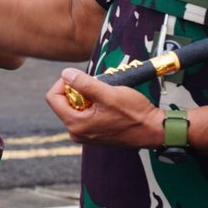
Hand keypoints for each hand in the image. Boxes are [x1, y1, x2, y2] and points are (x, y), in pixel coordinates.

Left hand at [44, 69, 162, 147]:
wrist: (154, 130)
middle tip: (98, 87)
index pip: (53, 98)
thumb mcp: (108, 93)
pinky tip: (109, 103)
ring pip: (76, 106)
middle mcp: (76, 132)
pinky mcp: (93, 132)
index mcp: (75, 124)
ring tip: (106, 95)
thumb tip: (65, 74)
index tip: (81, 78)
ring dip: (88, 96)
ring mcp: (85, 134)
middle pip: (64, 101)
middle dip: (78, 89)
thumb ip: (84, 83)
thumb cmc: (135, 114)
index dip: (63, 83)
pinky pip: (85, 113)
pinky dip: (94, 104)